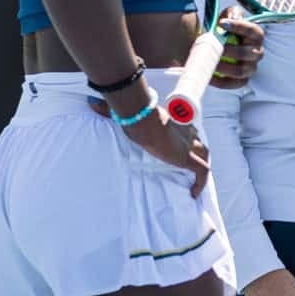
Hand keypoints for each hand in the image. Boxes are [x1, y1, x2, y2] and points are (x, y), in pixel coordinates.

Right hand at [88, 96, 210, 197]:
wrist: (144, 123)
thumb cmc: (136, 117)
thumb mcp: (123, 114)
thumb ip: (108, 109)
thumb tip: (90, 102)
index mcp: (172, 122)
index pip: (185, 128)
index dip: (186, 137)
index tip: (181, 145)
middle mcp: (184, 132)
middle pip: (198, 141)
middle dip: (198, 150)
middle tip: (192, 163)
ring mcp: (187, 145)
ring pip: (204, 154)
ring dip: (201, 164)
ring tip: (195, 179)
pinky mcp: (188, 158)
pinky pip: (202, 172)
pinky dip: (201, 182)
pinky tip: (194, 193)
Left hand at [209, 6, 264, 89]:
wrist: (213, 45)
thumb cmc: (223, 30)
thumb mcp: (228, 16)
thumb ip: (232, 13)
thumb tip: (233, 17)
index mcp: (256, 36)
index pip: (253, 31)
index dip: (239, 27)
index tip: (221, 23)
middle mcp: (257, 53)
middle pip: (247, 53)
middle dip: (229, 50)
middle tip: (213, 46)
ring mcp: (250, 68)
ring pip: (240, 71)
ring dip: (223, 67)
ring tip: (210, 61)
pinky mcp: (241, 81)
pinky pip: (233, 84)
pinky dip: (220, 81)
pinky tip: (209, 74)